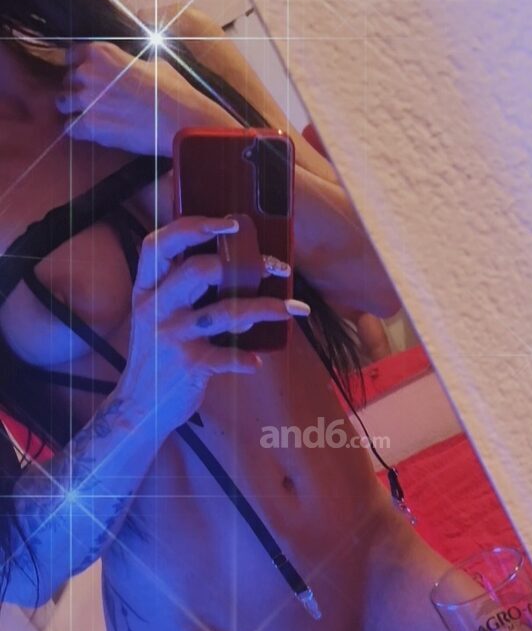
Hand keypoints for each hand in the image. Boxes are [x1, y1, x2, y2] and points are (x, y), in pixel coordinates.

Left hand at [56, 41, 235, 155]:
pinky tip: (85, 132)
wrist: (180, 121)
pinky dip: (76, 130)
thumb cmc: (173, 91)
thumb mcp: (154, 64)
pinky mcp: (89, 126)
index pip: (72, 54)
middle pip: (68, 80)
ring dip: (72, 108)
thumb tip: (136, 64)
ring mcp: (86, 100)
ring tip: (86, 116)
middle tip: (92, 99)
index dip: (77, 65)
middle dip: (77, 88)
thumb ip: (134, 62)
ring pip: (63, 103)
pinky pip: (69, 128)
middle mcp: (88, 72)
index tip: (84, 75)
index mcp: (102, 52)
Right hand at [118, 215, 308, 431]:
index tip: (230, 224)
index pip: (159, 244)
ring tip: (292, 309)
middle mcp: (155, 307)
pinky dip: (244, 360)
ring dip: (265, 308)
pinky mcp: (189, 365)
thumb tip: (233, 262)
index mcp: (147, 289)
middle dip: (244, 265)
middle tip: (276, 269)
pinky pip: (225, 357)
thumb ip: (181, 289)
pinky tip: (256, 361)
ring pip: (224, 312)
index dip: (193, 227)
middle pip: (198, 271)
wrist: (139, 406)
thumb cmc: (158, 355)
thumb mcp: (155, 315)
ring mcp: (172, 336)